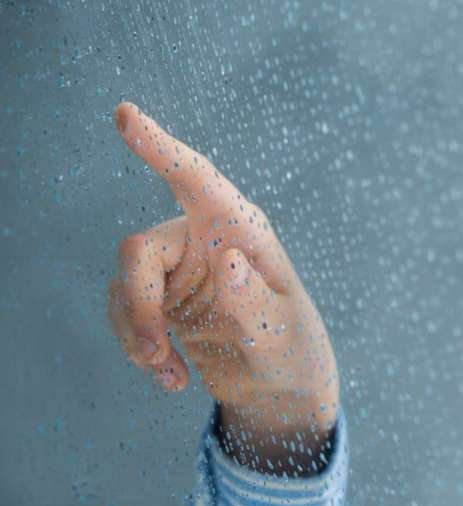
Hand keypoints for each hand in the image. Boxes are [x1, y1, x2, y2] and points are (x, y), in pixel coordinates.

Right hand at [106, 102, 338, 470]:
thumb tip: (228, 260)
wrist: (281, 391)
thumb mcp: (282, 332)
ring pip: (125, 286)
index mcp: (243, 231)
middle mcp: (205, 240)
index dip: (161, 148)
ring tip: (171, 374)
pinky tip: (173, 378)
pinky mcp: (161, 301)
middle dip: (138, 304)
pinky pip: (126, 314)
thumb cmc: (293, 351)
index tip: (126, 115)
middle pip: (140, 248)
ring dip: (137, 334)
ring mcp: (179, 271)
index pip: (198, 180)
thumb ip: (255, 301)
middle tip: (152, 351)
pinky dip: (139, 349)